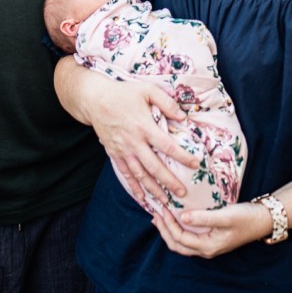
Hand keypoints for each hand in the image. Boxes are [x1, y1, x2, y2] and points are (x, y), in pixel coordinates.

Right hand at [87, 76, 199, 206]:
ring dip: (154, 189)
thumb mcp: (147, 90)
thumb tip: (182, 117)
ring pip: (140, 175)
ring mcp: (123, 150)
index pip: (167, 146)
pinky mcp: (114, 154)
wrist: (96, 99)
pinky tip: (142, 197)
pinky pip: (125, 174)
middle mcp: (134, 142)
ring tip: (166, 202)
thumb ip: (166, 102)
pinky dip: (134, 187)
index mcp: (144, 126)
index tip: (195, 164)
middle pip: (154, 167)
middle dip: (169, 182)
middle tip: (183, 194)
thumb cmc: (123, 93)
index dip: (182, 156)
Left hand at [151, 202, 269, 258]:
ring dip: (170, 231)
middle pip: (178, 245)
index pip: (180, 239)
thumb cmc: (245, 218)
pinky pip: (190, 237)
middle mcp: (206, 249)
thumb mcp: (225, 216)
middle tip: (155, 215)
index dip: (168, 226)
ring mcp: (209, 245)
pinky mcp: (212, 238)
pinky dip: (179, 229)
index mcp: (208, 246)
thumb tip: (182, 216)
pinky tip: (177, 218)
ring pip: (183, 243)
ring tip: (161, 217)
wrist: (263, 220)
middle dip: (164, 231)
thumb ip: (203, 217)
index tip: (161, 210)